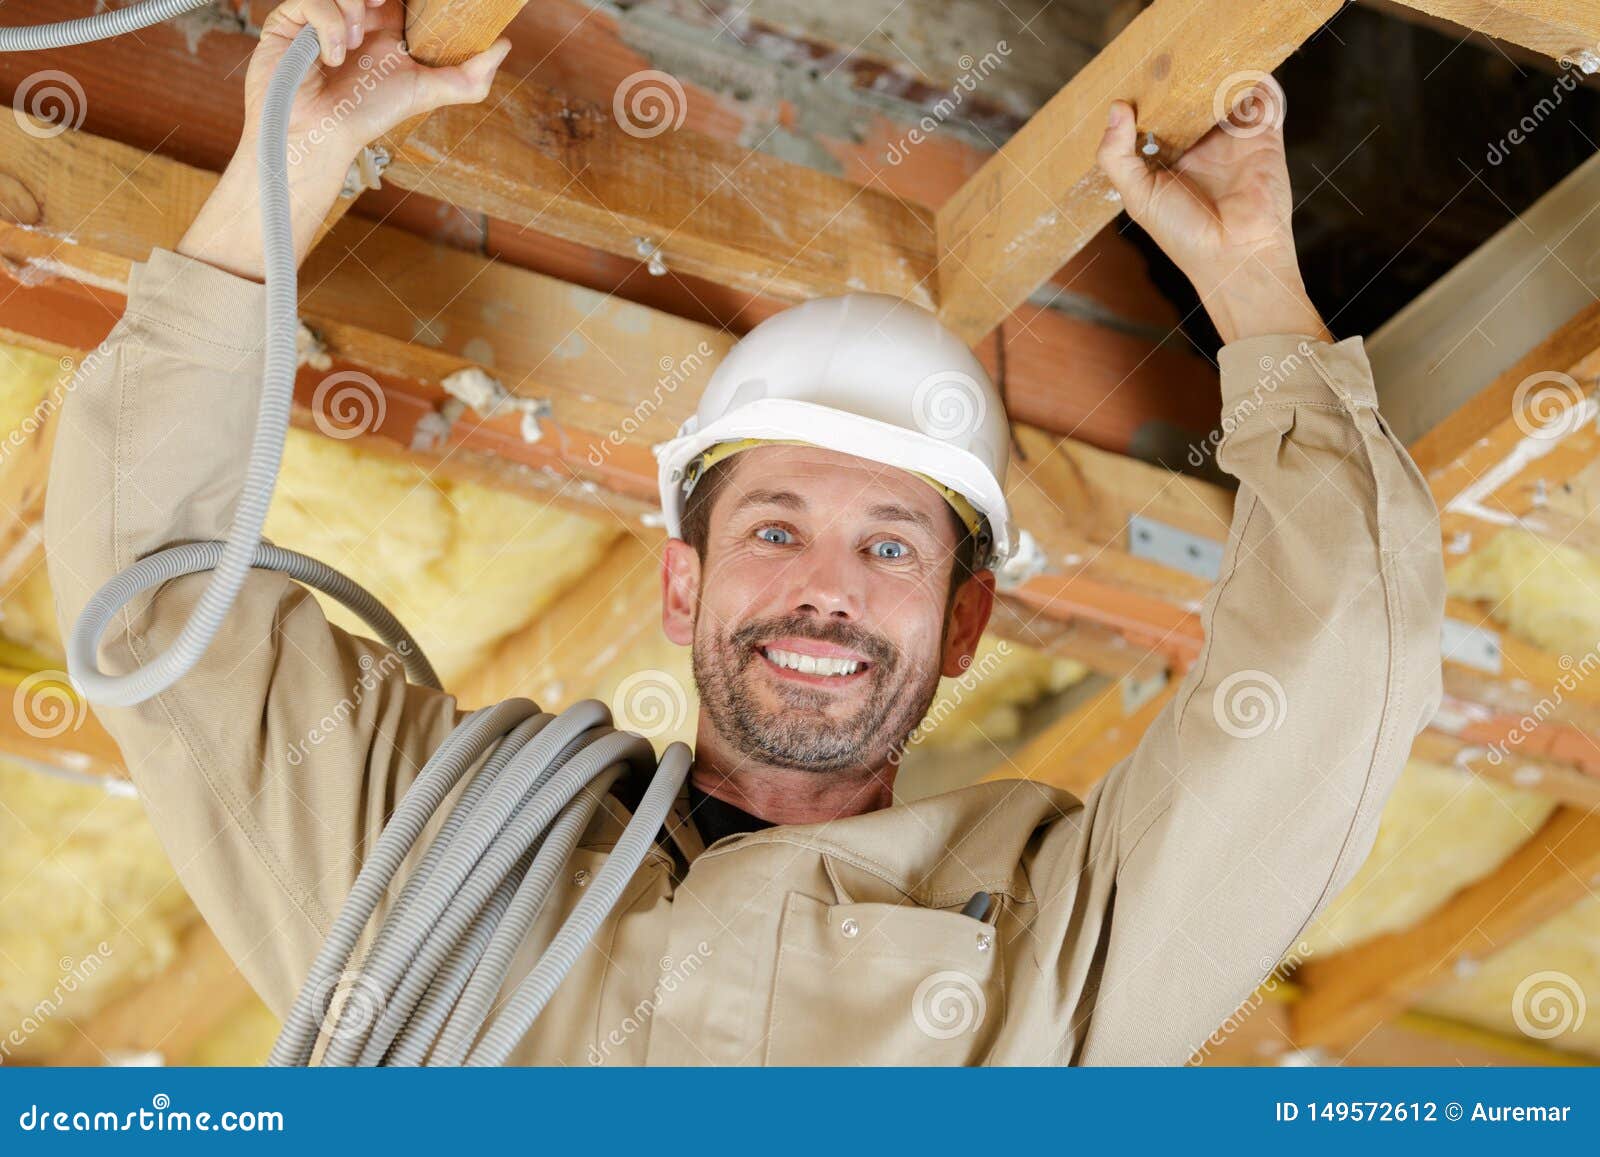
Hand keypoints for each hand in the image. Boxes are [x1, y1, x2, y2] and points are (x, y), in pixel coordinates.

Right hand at [178, 0, 509, 280]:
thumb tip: (504, 45)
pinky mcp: (291, 19)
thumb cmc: (367, 116)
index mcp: (386, 24)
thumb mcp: (425, 93)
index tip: (411, 6)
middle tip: (384, 4)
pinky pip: (312, 0)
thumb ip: (468, 76)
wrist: (320, 136)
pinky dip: (327, 27)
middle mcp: (355, 14)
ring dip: (352, 9)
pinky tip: (331, 57)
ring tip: (353, 46)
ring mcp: (321, 14)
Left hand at [1096, 84, 1329, 344]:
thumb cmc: (1183, 235)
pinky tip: (1239, 71)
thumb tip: (1116, 108)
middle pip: (1192, 99)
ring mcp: (1234, 141)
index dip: (1148, 99)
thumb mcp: (1137, 195)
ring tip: (1202, 60)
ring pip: (1226, 93)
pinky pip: (1264, 99)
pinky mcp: (1264, 136)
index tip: (1136, 81)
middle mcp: (1202, 148)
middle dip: (1182, 80)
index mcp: (1170, 161)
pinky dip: (1256, 80)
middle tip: (1168, 61)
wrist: (1236, 256)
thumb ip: (1117, 155)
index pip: (1157, 118)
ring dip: (1218, 74)